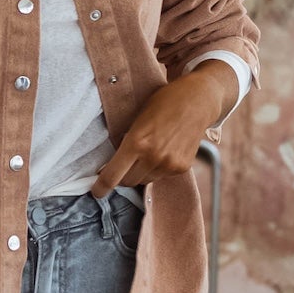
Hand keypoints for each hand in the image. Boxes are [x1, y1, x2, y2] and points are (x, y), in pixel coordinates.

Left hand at [90, 65, 239, 195]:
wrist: (197, 100)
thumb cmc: (163, 102)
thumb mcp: (137, 117)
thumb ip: (126, 140)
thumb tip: (111, 163)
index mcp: (136, 142)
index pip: (112, 176)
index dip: (101, 187)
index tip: (96, 192)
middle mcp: (153, 157)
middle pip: (128, 182)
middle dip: (122, 176)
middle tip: (124, 164)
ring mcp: (169, 164)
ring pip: (145, 181)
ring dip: (141, 173)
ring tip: (147, 153)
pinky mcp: (182, 167)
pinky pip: (161, 176)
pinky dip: (158, 169)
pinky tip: (163, 151)